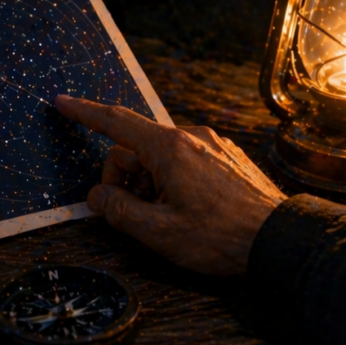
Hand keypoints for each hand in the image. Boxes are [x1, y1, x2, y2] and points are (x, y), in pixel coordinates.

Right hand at [56, 94, 285, 274]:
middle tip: (129, 213)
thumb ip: (119, 211)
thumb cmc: (221, 238)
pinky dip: (172, 179)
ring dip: (150, 181)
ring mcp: (211, 144)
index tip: (61, 102)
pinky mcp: (227, 156)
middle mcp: (189, 136)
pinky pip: (185, 159)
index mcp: (168, 147)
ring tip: (166, 217)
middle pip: (135, 147)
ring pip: (161, 155)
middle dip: (122, 177)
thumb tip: (97, 197)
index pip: (115, 121)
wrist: (284, 242)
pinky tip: (188, 209)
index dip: (84, 112)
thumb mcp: (159, 232)